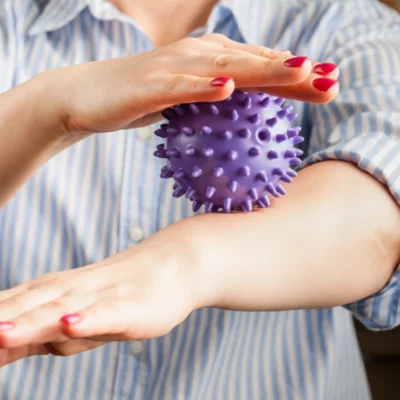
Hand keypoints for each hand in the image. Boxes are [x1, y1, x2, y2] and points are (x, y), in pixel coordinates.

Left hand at [0, 231, 207, 365]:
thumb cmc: (118, 294)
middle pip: (18, 310)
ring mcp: (98, 297)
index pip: (1, 310)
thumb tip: (3, 346)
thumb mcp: (72, 317)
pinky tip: (70, 324)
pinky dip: (86, 319)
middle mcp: (66, 292)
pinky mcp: (128, 306)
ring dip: (25, 323)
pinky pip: (104, 314)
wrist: (169, 267)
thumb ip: (35, 332)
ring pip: (56, 311)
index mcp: (48, 293)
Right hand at [40, 34, 338, 135]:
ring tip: (298, 73)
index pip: (261, 67)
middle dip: (295, 72)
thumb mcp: (186, 102)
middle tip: (331, 82)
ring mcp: (174, 68)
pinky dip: (203, 88)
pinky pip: (180, 87)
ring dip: (263, 71)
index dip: (296, 76)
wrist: (88, 96)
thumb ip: (214, 103)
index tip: (329, 87)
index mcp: (211, 62)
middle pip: (254, 63)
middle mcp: (198, 57)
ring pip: (225, 68)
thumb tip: (242, 115)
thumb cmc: (141, 99)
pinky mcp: (149, 84)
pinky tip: (226, 90)